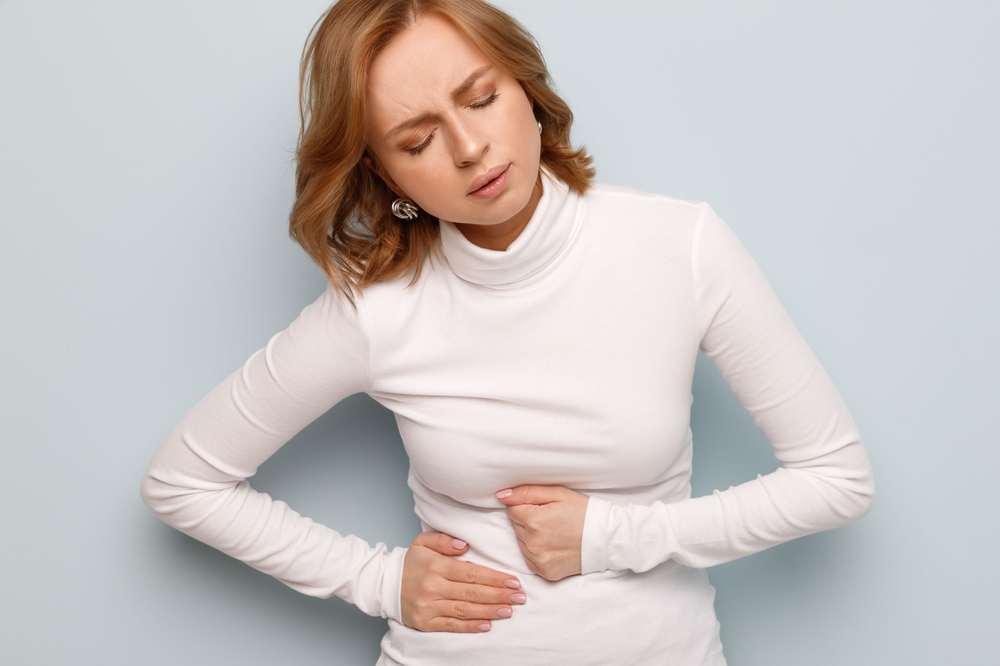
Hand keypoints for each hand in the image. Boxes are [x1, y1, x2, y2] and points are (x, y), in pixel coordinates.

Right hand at [400, 531, 525, 632]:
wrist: (385, 585)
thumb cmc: (410, 563)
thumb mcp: (423, 542)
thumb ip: (443, 539)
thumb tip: (464, 544)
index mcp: (436, 566)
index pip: (472, 573)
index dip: (495, 578)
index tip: (513, 581)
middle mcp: (433, 587)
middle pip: (472, 592)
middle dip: (499, 595)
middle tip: (520, 597)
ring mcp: (429, 606)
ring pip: (465, 610)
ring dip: (490, 611)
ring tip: (509, 610)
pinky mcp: (426, 622)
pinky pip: (452, 626)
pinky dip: (470, 627)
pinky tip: (487, 625)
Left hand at [495, 485, 588, 580]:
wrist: (606, 538)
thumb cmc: (583, 512)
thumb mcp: (557, 493)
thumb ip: (526, 492)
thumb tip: (501, 495)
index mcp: (534, 520)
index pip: (511, 509)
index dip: (527, 505)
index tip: (544, 507)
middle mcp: (533, 543)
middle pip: (516, 526)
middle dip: (528, 520)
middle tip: (552, 518)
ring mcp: (539, 560)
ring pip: (521, 542)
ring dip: (532, 536)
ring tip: (554, 532)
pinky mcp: (545, 573)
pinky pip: (530, 558)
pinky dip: (538, 552)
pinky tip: (554, 545)